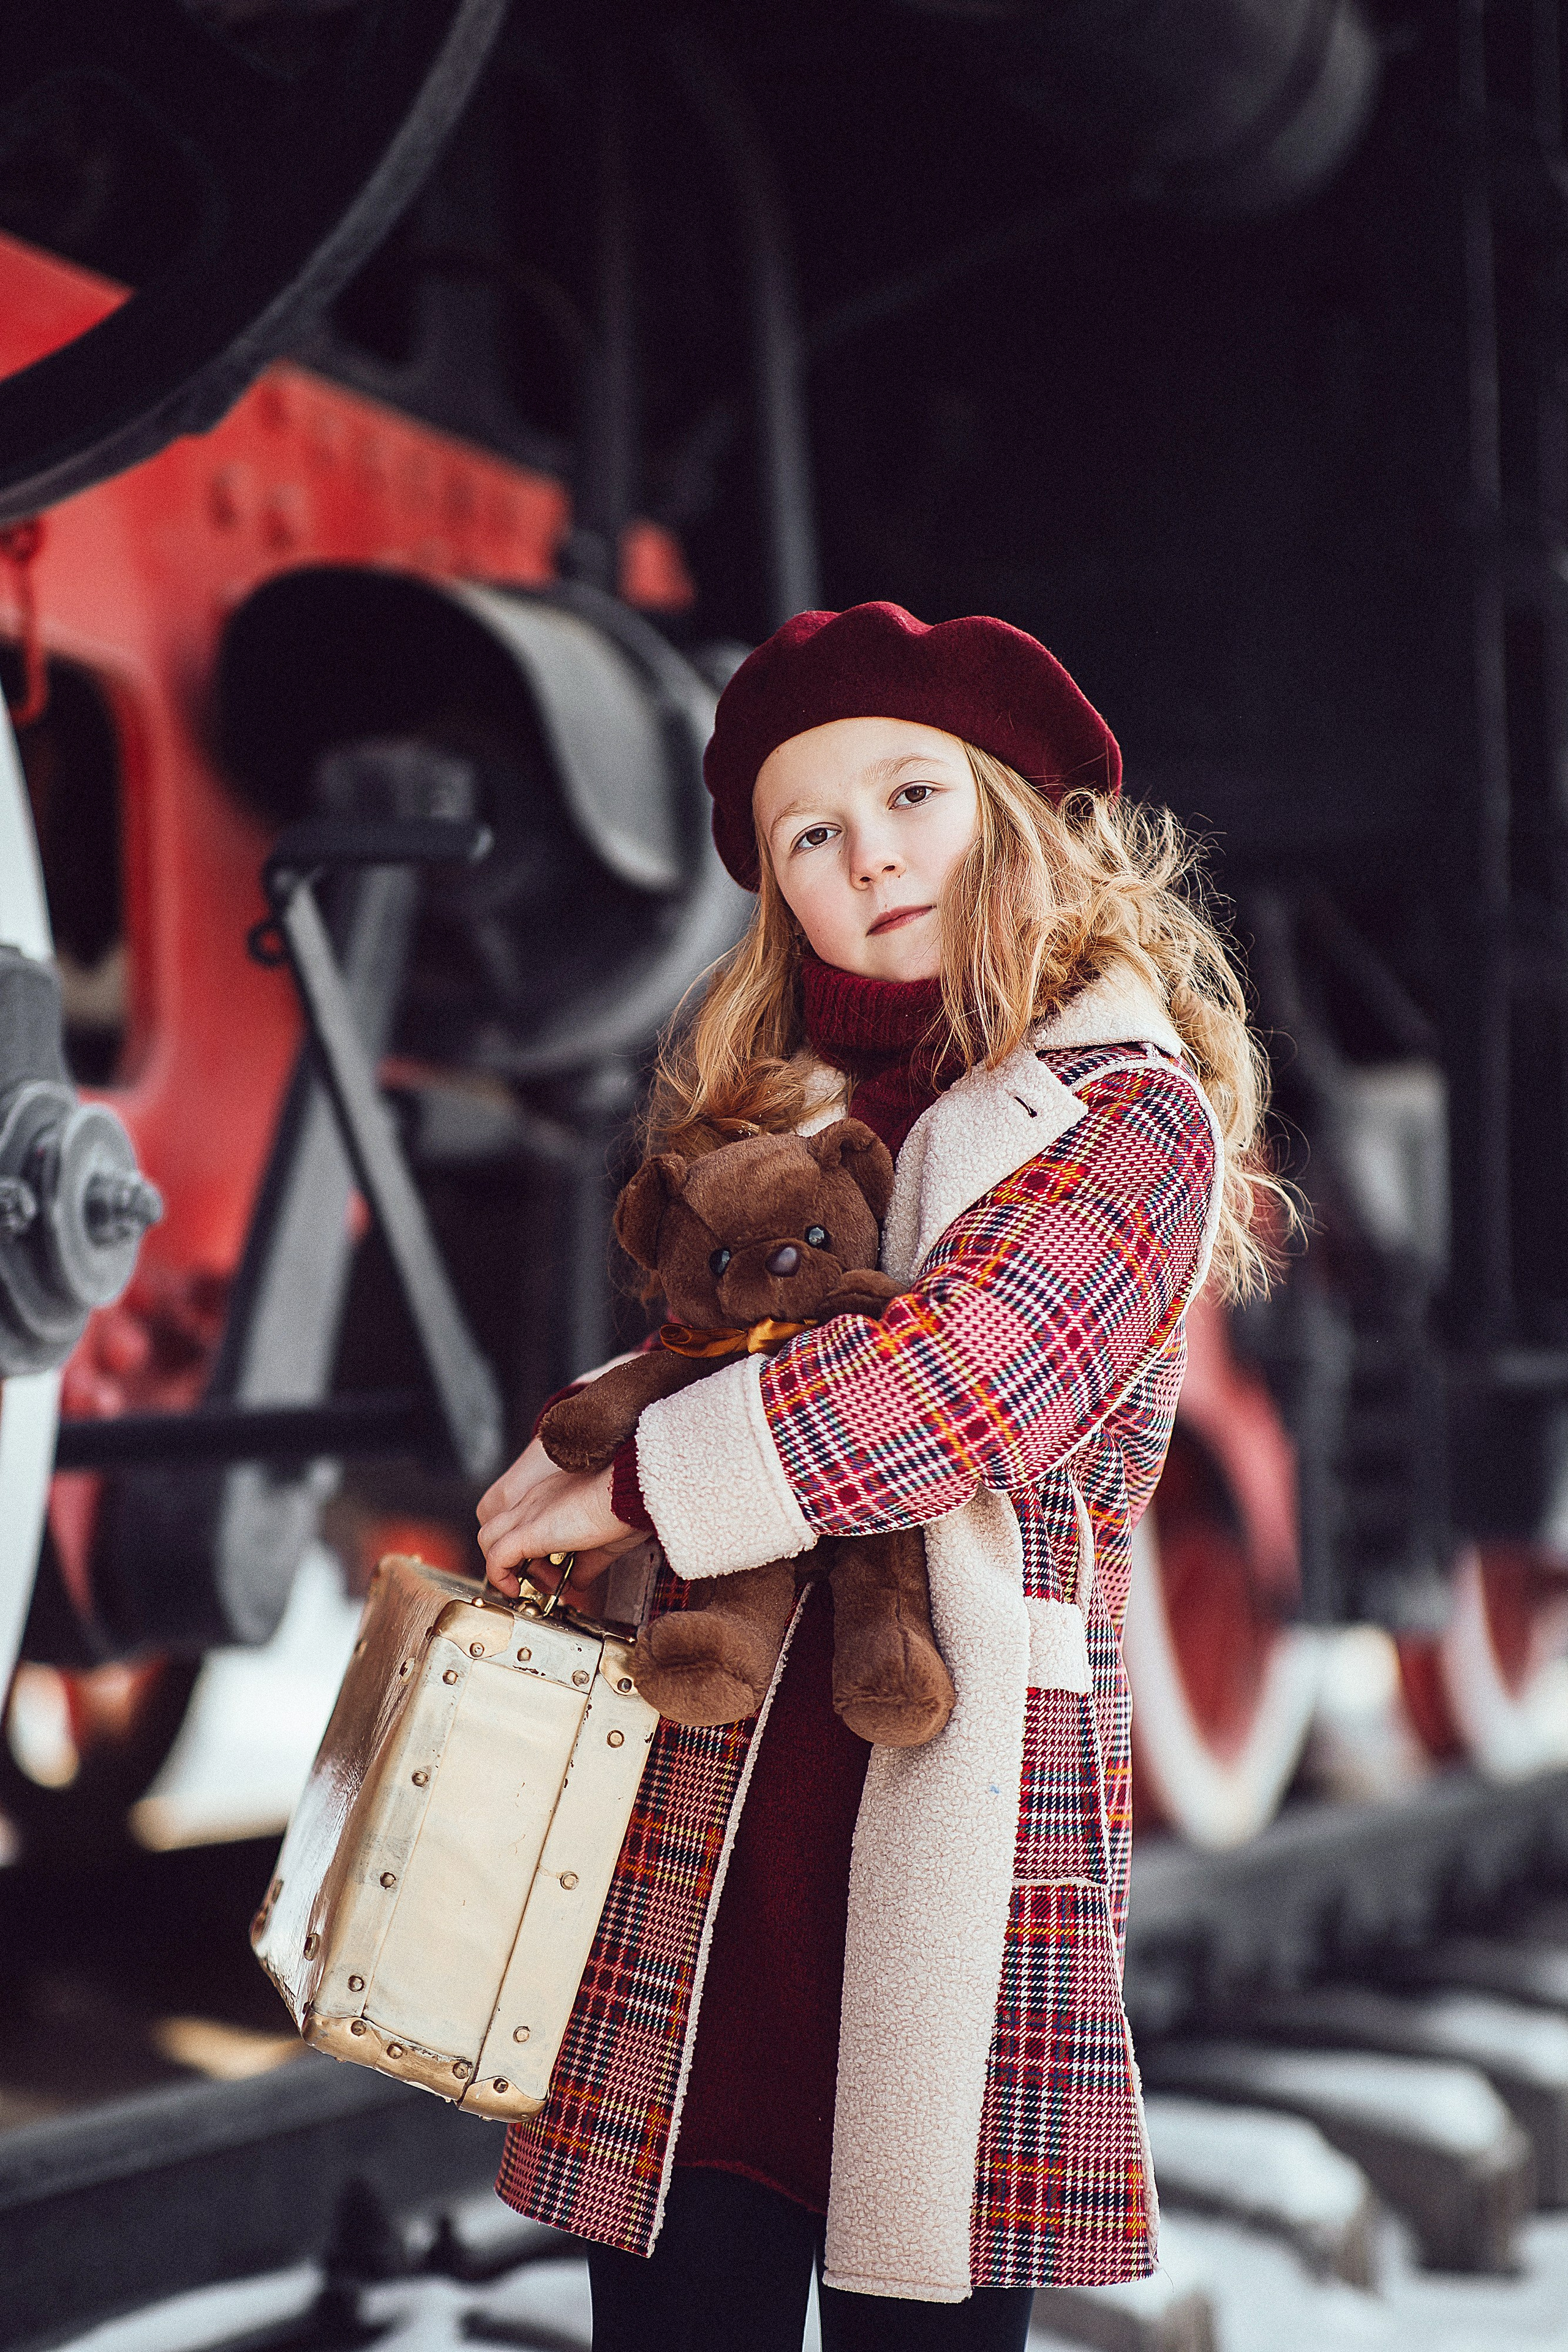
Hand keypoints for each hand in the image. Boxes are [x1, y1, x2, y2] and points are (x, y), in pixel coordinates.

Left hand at [476, 1434, 642, 1602]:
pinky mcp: (531, 1531)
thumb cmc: (626, 1508)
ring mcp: (530, 1513)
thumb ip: (587, 1564)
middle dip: (509, 1559)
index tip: (547, 1570)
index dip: (526, 1552)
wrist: (630, 1489)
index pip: (521, 1523)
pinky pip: (497, 1557)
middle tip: (535, 1578)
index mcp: (552, 1499)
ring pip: (489, 1537)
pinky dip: (499, 1576)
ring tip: (524, 1585)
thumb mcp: (603, 1543)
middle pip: (499, 1528)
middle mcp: (535, 1502)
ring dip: (502, 1567)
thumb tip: (577, 1583)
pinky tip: (515, 1589)